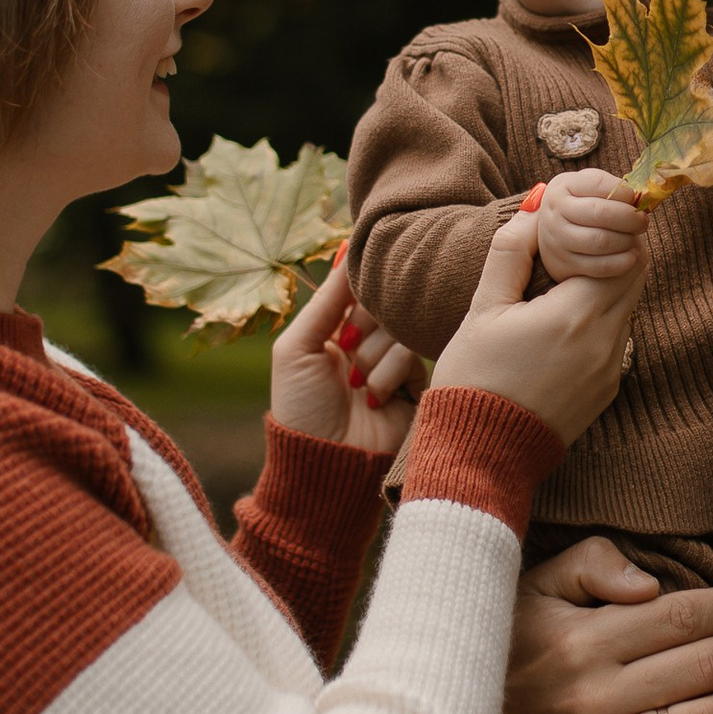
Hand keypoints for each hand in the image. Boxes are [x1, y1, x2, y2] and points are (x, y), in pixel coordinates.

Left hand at [269, 256, 420, 458]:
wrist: (327, 463)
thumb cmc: (301, 407)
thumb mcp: (297, 348)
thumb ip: (325, 300)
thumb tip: (346, 249)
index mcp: (334, 329)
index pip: (356, 288)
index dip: (356, 289)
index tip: (352, 294)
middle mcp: (365, 342)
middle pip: (382, 304)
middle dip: (363, 325)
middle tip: (345, 349)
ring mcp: (391, 363)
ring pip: (399, 330)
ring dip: (373, 357)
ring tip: (356, 386)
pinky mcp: (415, 384)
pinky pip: (413, 357)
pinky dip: (389, 376)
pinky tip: (373, 399)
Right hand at [439, 208, 637, 444]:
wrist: (481, 455)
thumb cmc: (475, 380)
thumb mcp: (483, 309)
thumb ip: (510, 252)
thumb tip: (535, 210)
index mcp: (576, 316)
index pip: (626, 253)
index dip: (608, 231)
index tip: (583, 226)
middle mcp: (607, 342)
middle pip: (636, 277)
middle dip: (611, 254)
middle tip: (574, 247)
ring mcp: (612, 369)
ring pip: (628, 308)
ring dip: (606, 288)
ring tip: (561, 286)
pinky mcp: (608, 389)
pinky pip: (618, 339)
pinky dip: (600, 320)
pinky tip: (561, 324)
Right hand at [534, 166, 647, 284]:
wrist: (553, 232)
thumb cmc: (582, 206)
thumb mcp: (589, 189)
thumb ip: (612, 189)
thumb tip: (642, 199)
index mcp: (563, 187)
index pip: (598, 184)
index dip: (624, 192)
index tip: (635, 199)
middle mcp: (555, 212)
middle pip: (601, 213)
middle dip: (630, 217)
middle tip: (642, 221)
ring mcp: (557, 240)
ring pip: (601, 241)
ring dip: (626, 240)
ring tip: (634, 238)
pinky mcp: (564, 264)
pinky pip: (599, 266)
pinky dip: (621, 262)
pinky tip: (631, 257)